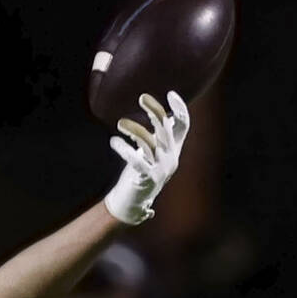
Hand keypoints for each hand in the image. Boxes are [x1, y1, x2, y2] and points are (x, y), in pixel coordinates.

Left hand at [103, 91, 190, 224]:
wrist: (132, 203)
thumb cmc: (138, 174)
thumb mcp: (150, 153)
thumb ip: (156, 137)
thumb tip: (163, 117)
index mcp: (172, 150)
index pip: (183, 126)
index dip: (180, 109)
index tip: (171, 94)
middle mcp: (170, 157)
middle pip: (165, 129)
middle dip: (155, 110)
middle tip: (142, 97)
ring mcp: (161, 168)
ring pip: (150, 142)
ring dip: (135, 129)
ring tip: (120, 123)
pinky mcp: (147, 178)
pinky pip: (137, 161)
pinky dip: (125, 149)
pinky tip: (114, 142)